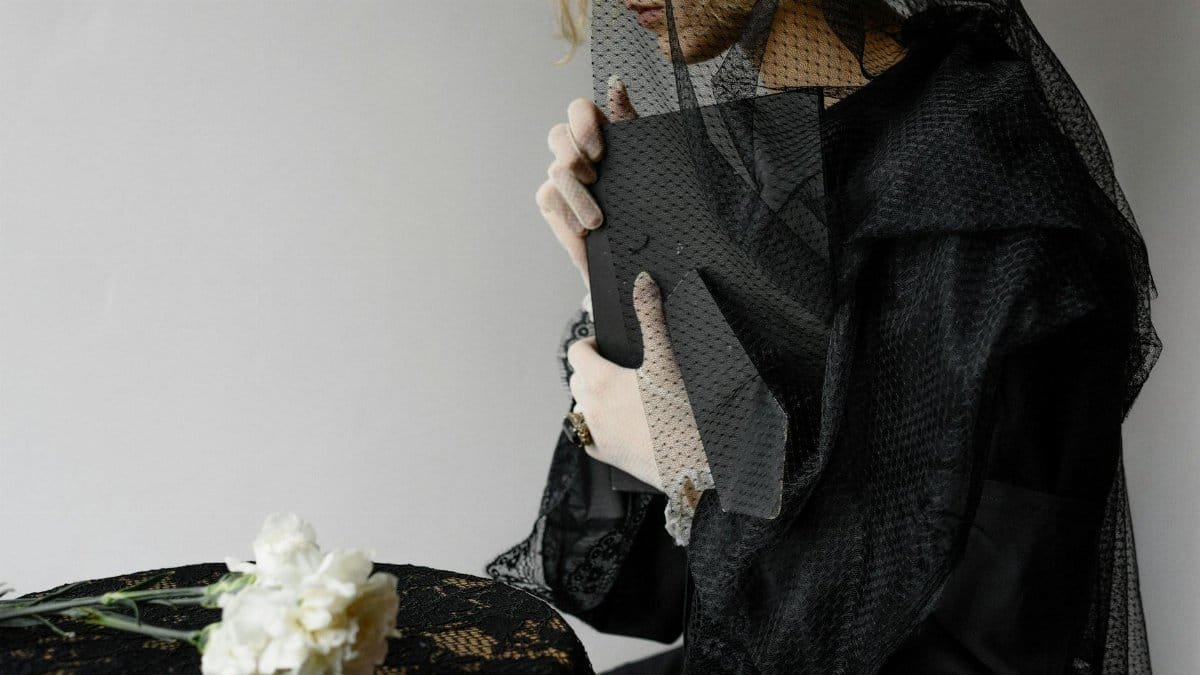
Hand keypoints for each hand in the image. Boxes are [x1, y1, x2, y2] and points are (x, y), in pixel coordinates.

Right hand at [536, 74, 638, 289]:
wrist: (650, 258)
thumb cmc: (658, 205)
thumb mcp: (655, 161)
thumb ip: (631, 122)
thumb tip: (615, 83)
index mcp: (605, 135)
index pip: (580, 110)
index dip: (584, 125)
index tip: (601, 153)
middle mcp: (581, 153)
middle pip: (558, 135)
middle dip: (574, 157)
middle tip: (596, 180)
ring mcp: (564, 179)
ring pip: (554, 170)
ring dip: (577, 196)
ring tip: (598, 222)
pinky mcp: (554, 205)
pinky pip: (548, 198)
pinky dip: (567, 213)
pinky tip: (585, 232)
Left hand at [566, 271, 708, 505]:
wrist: (691, 462)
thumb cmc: (679, 410)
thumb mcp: (665, 359)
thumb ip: (651, 317)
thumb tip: (642, 281)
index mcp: (599, 381)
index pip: (576, 353)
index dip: (590, 345)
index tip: (606, 346)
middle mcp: (589, 408)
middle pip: (576, 379)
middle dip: (591, 370)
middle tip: (619, 368)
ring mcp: (594, 434)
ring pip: (581, 407)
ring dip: (593, 398)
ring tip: (621, 394)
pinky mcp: (604, 455)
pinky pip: (589, 435)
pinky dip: (598, 426)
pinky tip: (621, 423)